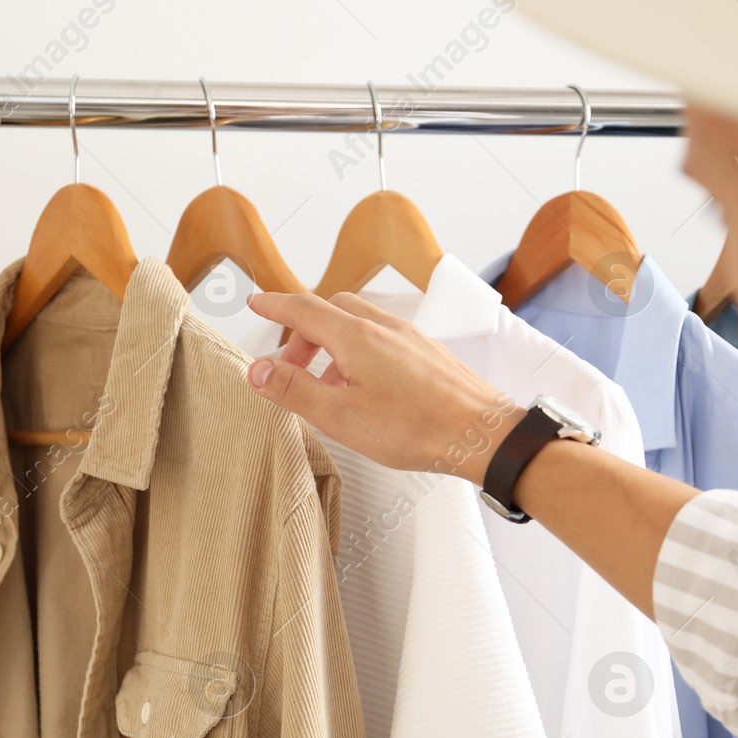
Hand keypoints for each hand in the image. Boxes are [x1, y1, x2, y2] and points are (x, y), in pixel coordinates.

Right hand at [244, 291, 523, 485]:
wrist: (481, 433)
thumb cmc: (417, 428)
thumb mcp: (341, 416)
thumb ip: (295, 390)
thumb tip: (257, 370)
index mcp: (356, 337)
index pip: (304, 309)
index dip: (275, 305)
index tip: (256, 303)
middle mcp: (384, 328)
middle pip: (331, 310)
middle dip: (303, 330)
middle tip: (289, 364)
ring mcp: (409, 337)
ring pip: (359, 323)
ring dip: (332, 342)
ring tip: (325, 383)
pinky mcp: (427, 352)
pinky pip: (383, 337)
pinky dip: (360, 350)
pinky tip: (364, 386)